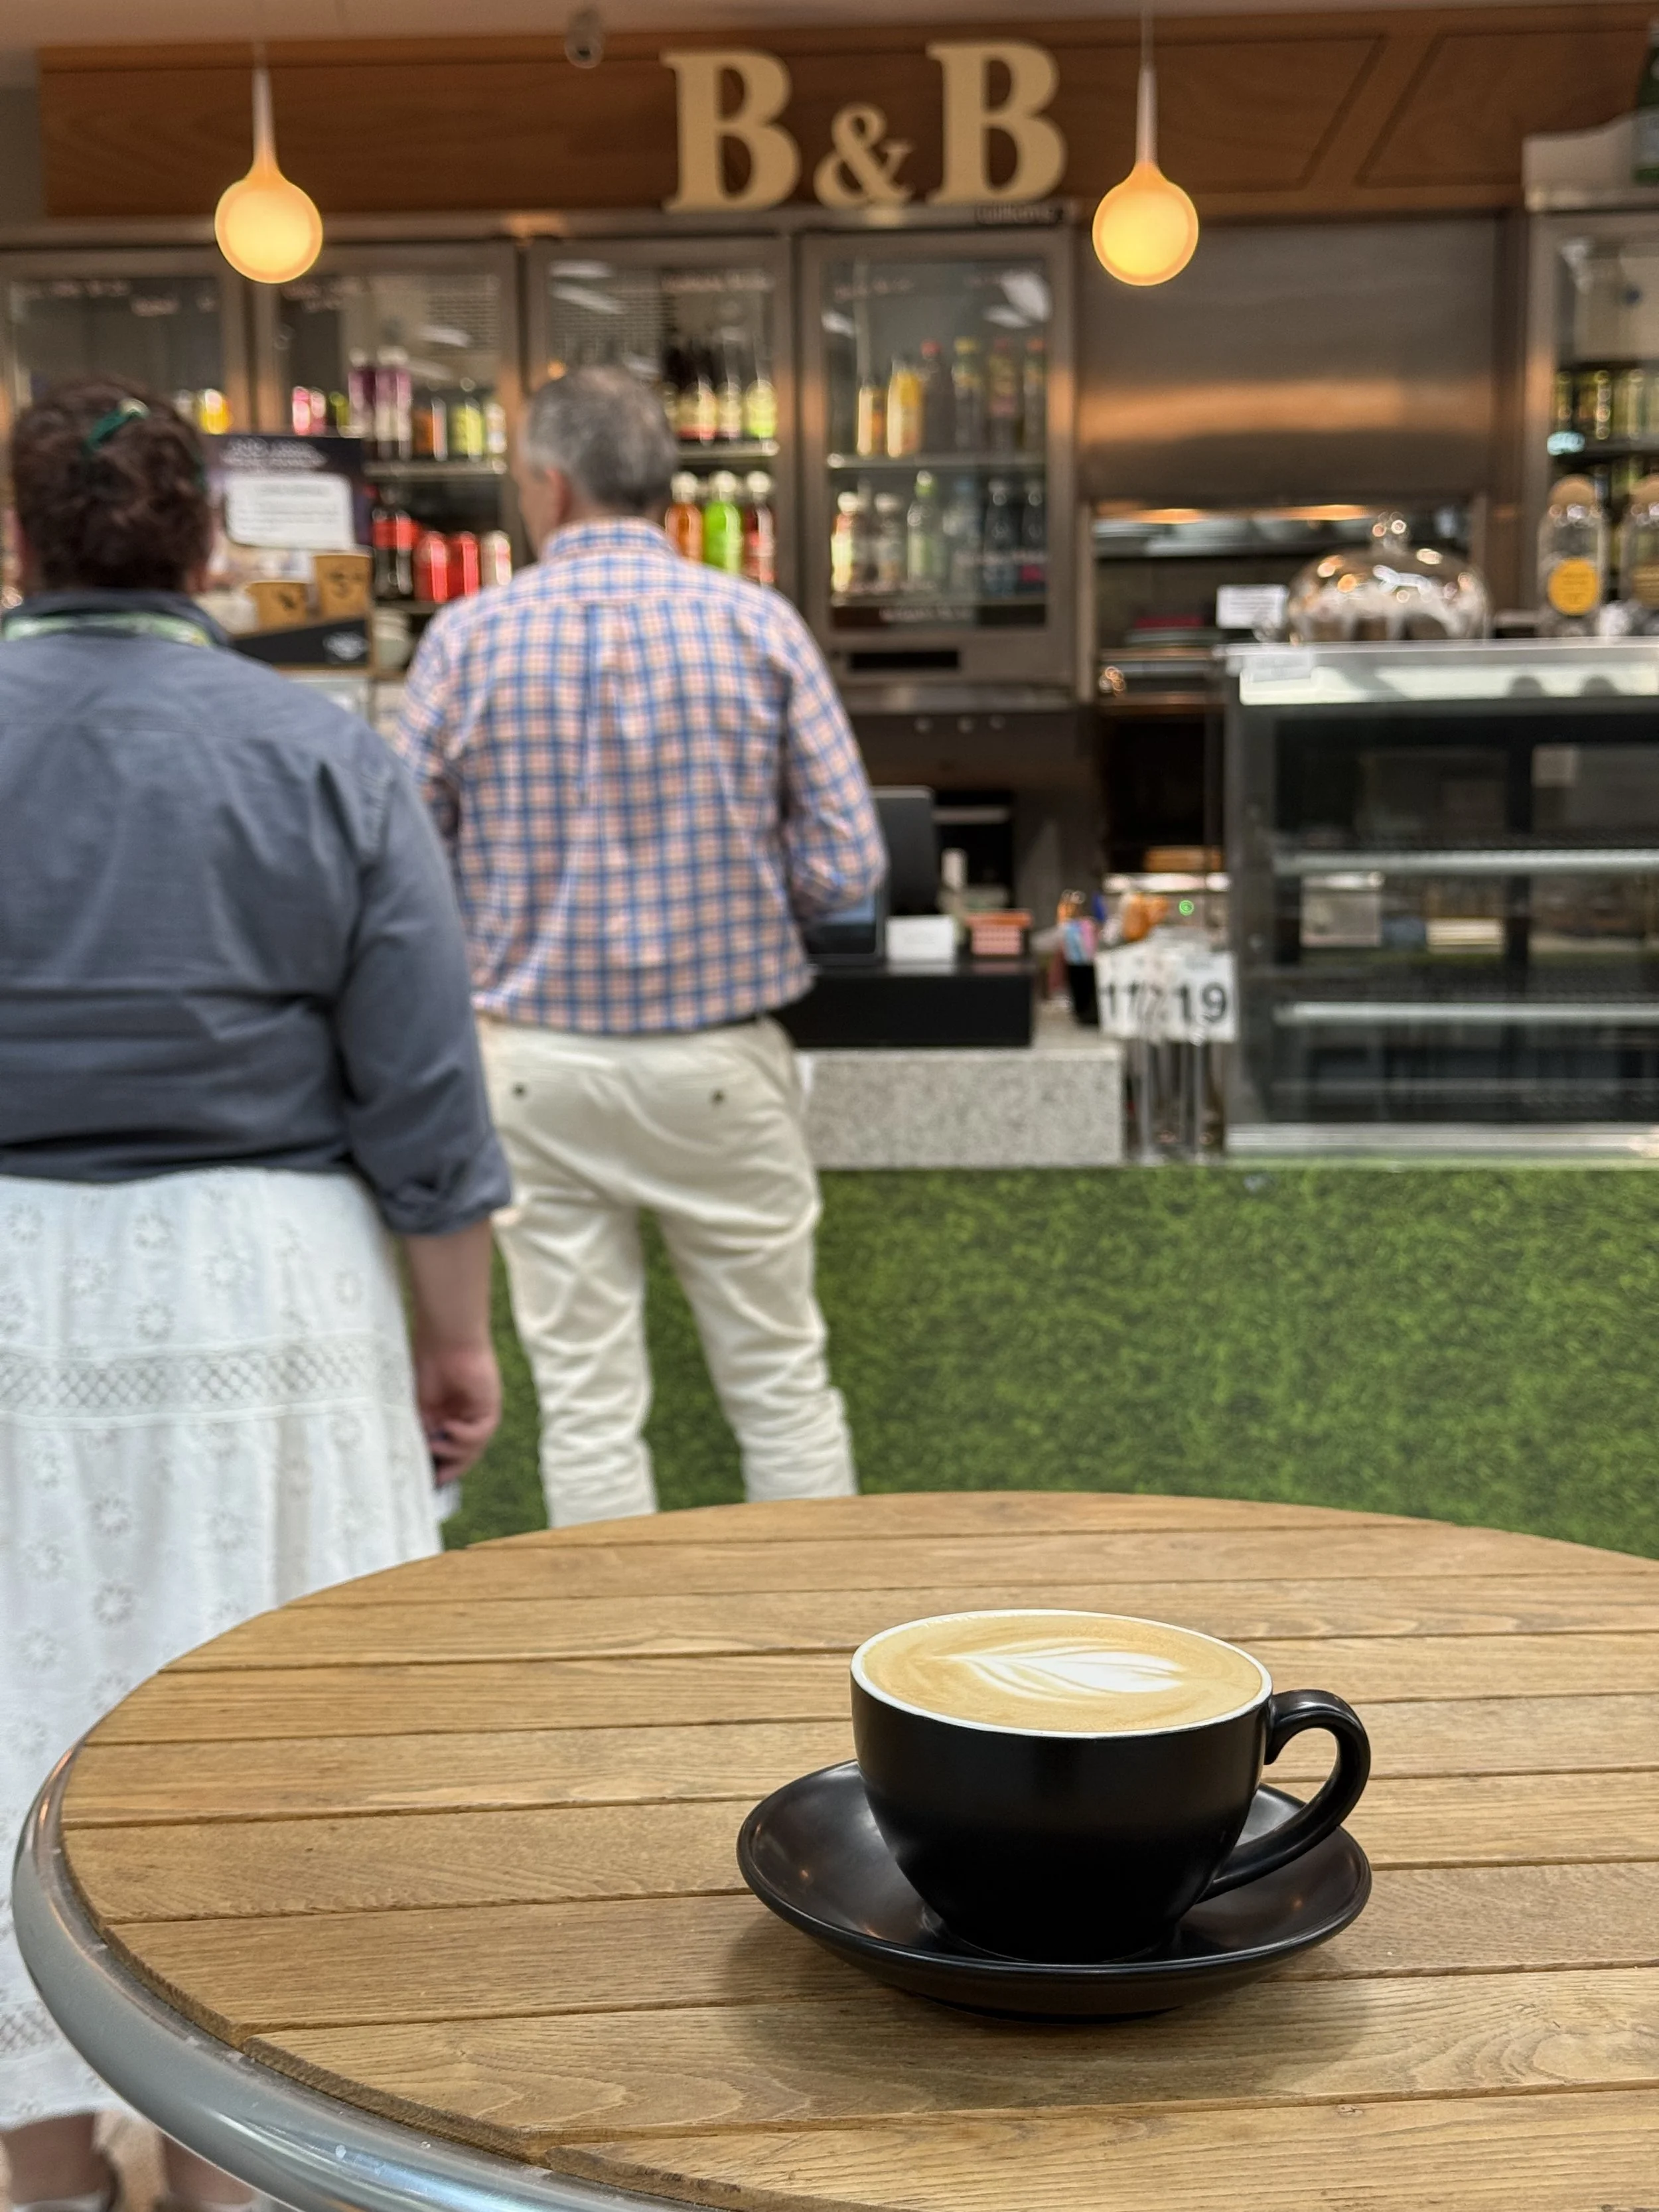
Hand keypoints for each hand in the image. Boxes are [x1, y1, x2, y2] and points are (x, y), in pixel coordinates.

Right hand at [412, 1333, 501, 1480]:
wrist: (443, 1342)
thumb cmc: (426, 1368)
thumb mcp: (416, 1409)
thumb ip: (419, 1433)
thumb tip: (415, 1462)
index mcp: (444, 1421)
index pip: (445, 1454)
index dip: (436, 1470)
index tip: (422, 1484)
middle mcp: (462, 1421)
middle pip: (461, 1458)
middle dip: (449, 1471)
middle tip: (434, 1481)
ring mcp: (476, 1416)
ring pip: (472, 1450)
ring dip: (454, 1453)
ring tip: (436, 1445)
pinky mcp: (489, 1409)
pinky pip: (481, 1434)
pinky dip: (465, 1436)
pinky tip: (450, 1426)